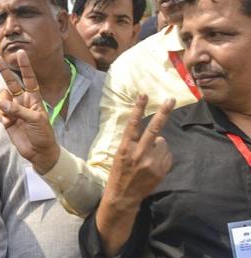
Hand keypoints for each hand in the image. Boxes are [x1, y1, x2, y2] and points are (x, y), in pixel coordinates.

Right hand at [0, 50, 58, 173]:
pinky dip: (1, 116)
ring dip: (3, 105)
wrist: (39, 152)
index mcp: (34, 97)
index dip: (25, 66)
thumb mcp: (35, 120)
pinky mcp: (6, 119)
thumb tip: (2, 104)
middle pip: (11, 82)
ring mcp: (14, 109)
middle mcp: (23, 100)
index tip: (21, 53)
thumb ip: (18, 110)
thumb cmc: (43, 134)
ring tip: (9, 117)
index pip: (29, 78)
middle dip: (3, 70)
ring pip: (2, 98)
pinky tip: (7, 123)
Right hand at [103, 95, 175, 209]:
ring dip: (159, 146)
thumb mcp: (120, 155)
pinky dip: (163, 156)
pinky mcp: (160, 170)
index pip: (132, 124)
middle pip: (154, 128)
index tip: (143, 95)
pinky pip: (167, 155)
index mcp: (125, 148)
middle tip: (170, 99)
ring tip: (149, 157)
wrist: (124, 196)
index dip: (138, 108)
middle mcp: (138, 153)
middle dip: (163, 113)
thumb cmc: (120, 173)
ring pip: (163, 143)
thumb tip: (158, 136)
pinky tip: (154, 164)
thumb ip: (135, 144)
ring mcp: (151, 162)